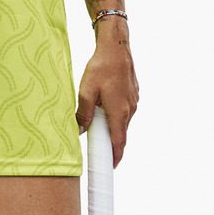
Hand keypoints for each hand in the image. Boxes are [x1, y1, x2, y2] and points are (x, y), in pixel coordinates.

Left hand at [75, 29, 137, 167]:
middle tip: (100, 152)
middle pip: (121, 134)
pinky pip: (125, 111)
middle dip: (112, 144)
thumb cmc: (101, 67)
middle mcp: (129, 109)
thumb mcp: (86, 91)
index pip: (119, 142)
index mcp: (118, 112)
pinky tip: (104, 109)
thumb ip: (84, 113)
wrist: (116, 47)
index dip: (116, 157)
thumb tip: (80, 130)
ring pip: (123, 122)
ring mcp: (133, 101)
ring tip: (98, 128)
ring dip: (113, 128)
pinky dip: (116, 115)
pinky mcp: (133, 94)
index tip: (111, 167)